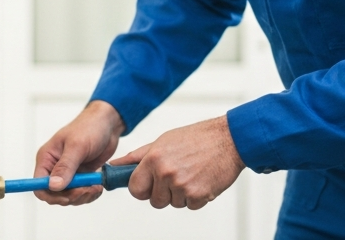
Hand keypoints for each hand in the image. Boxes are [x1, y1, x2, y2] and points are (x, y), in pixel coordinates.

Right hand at [33, 100, 125, 205]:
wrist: (108, 124)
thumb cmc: (89, 127)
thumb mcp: (77, 146)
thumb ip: (65, 167)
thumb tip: (53, 186)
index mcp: (47, 158)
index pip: (39, 185)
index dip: (50, 195)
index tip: (67, 197)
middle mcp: (54, 168)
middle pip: (55, 194)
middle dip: (71, 196)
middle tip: (86, 189)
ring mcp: (68, 173)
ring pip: (69, 196)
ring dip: (82, 196)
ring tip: (95, 187)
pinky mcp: (81, 176)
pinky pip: (81, 193)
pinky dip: (89, 194)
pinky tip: (98, 186)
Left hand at [112, 115, 244, 209]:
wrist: (228, 139)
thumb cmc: (197, 138)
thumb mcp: (163, 141)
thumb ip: (138, 157)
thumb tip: (115, 165)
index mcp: (154, 158)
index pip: (135, 189)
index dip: (142, 188)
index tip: (150, 184)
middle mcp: (166, 173)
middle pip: (154, 200)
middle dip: (164, 192)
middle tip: (176, 175)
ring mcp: (182, 185)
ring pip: (173, 203)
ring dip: (181, 193)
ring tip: (191, 173)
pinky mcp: (198, 195)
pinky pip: (190, 205)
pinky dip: (196, 196)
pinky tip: (201, 179)